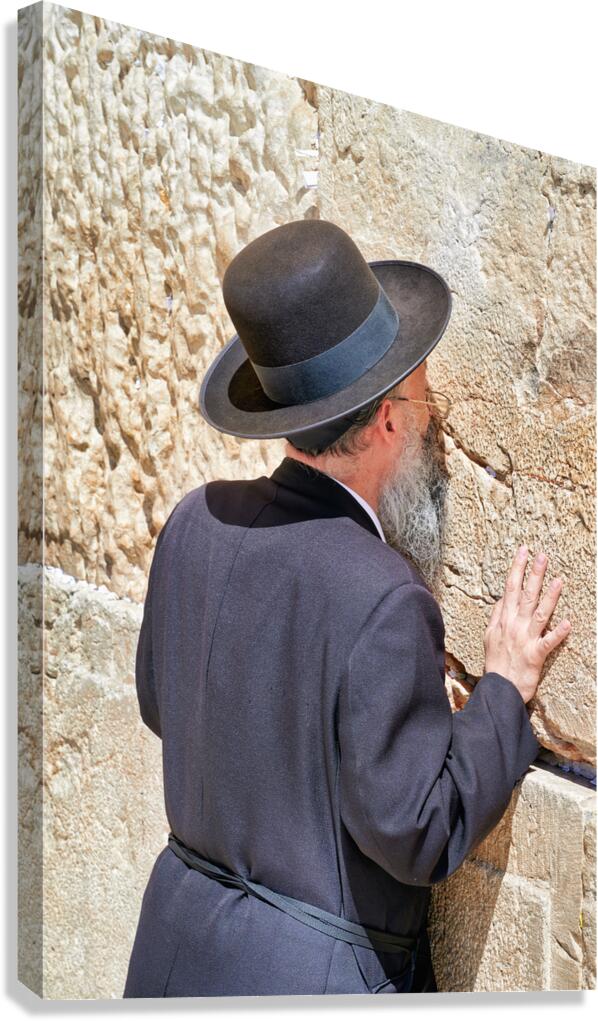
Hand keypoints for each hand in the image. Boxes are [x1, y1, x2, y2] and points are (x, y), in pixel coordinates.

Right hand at [483, 545, 570, 703]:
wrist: (499, 689)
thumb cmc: (496, 663)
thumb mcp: (490, 636)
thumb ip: (496, 616)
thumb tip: (501, 599)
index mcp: (503, 619)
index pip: (510, 588)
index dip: (517, 568)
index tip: (523, 551)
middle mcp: (513, 625)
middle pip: (524, 595)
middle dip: (533, 574)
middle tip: (542, 555)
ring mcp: (524, 639)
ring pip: (538, 613)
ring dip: (549, 597)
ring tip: (558, 580)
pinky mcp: (534, 655)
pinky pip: (547, 642)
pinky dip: (557, 633)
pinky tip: (567, 623)